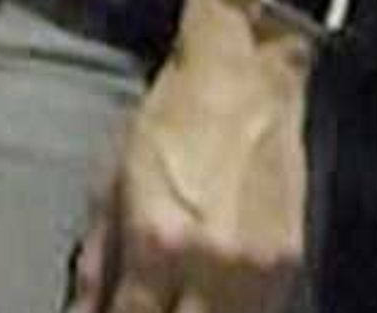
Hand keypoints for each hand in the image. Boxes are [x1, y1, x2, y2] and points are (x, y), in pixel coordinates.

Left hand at [66, 0, 312, 311]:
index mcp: (158, 240)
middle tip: (135, 308)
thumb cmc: (166, 124)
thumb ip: (98, 259)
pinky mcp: (292, 266)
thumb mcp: (112, 183)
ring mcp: (260, 271)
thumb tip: (84, 311)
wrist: (243, 86)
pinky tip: (200, 301)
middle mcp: (213, 265)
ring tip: (167, 301)